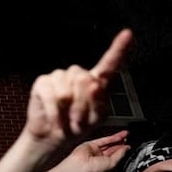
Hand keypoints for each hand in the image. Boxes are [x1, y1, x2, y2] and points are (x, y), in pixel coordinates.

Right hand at [24, 29, 132, 146]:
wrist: (54, 137)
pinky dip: (55, 113)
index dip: (119, 48)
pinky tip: (56, 119)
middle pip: (85, 80)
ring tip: (67, 119)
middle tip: (79, 119)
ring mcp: (60, 76)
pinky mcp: (43, 82)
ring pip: (67, 90)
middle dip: (83, 105)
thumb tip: (94, 84)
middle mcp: (78, 74)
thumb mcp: (95, 118)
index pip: (110, 63)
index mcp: (96, 82)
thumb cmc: (77, 126)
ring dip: (68, 111)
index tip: (128, 34)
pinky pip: (52, 96)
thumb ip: (99, 102)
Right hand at [63, 130, 130, 171]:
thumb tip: (126, 149)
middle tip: (128, 138)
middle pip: (112, 147)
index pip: (115, 155)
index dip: (122, 150)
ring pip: (108, 142)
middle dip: (120, 143)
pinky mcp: (91, 144)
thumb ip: (119, 155)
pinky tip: (119, 136)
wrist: (81, 165)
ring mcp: (95, 150)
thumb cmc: (93, 169)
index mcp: (104, 163)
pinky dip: (112, 138)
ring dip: (117, 138)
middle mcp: (100, 156)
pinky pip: (103, 140)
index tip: (128, 146)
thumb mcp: (111, 163)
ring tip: (125, 135)